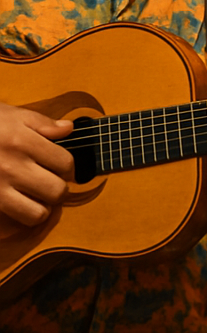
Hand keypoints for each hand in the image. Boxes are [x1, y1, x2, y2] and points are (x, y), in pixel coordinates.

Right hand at [0, 103, 74, 228]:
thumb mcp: (12, 115)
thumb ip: (43, 122)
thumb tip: (68, 128)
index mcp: (22, 142)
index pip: (65, 164)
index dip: (67, 166)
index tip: (60, 164)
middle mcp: (12, 167)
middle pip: (57, 190)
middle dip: (60, 187)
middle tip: (51, 180)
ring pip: (39, 213)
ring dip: (44, 205)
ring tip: (38, 194)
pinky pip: (18, 218)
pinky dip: (26, 213)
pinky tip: (22, 201)